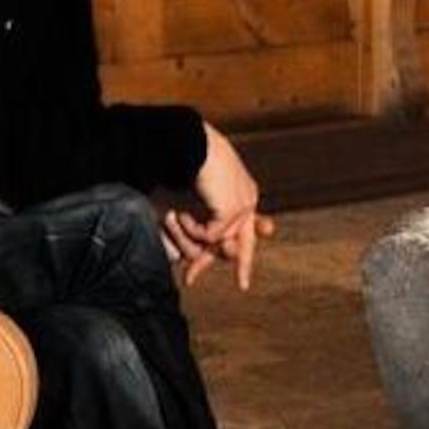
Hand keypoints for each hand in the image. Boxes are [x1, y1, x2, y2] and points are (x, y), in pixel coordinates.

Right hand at [176, 122, 273, 290]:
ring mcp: (243, 205)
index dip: (249, 242)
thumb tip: (219, 252)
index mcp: (241, 192)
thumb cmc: (183, 166)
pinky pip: (210, 237)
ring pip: (217, 244)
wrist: (184, 143)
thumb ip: (207, 227)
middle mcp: (247, 199)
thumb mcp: (194, 201)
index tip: (259, 242)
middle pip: (246, 243)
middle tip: (243, 285)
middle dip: (242, 265)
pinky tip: (178, 215)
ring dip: (187, 239)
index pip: (247, 224)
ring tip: (169, 220)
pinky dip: (190, 230)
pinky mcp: (233, 209)